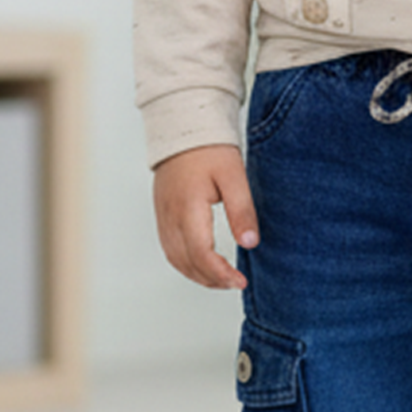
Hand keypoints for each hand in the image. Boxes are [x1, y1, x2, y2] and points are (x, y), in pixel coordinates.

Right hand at [153, 145, 258, 290]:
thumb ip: (242, 211)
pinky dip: (186, 263)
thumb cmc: (209, 149)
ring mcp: (163, 216)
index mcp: (188, 208)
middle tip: (234, 283)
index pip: (201, 254)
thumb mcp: (234, 177)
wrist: (184, 128)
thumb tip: (250, 243)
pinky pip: (169, 248)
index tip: (240, 281)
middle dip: (210, 279)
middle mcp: (170, 216)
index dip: (220, 274)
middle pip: (186, 262)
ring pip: (175, 259)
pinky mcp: (162, 214)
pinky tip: (202, 264)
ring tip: (221, 279)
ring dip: (197, 275)